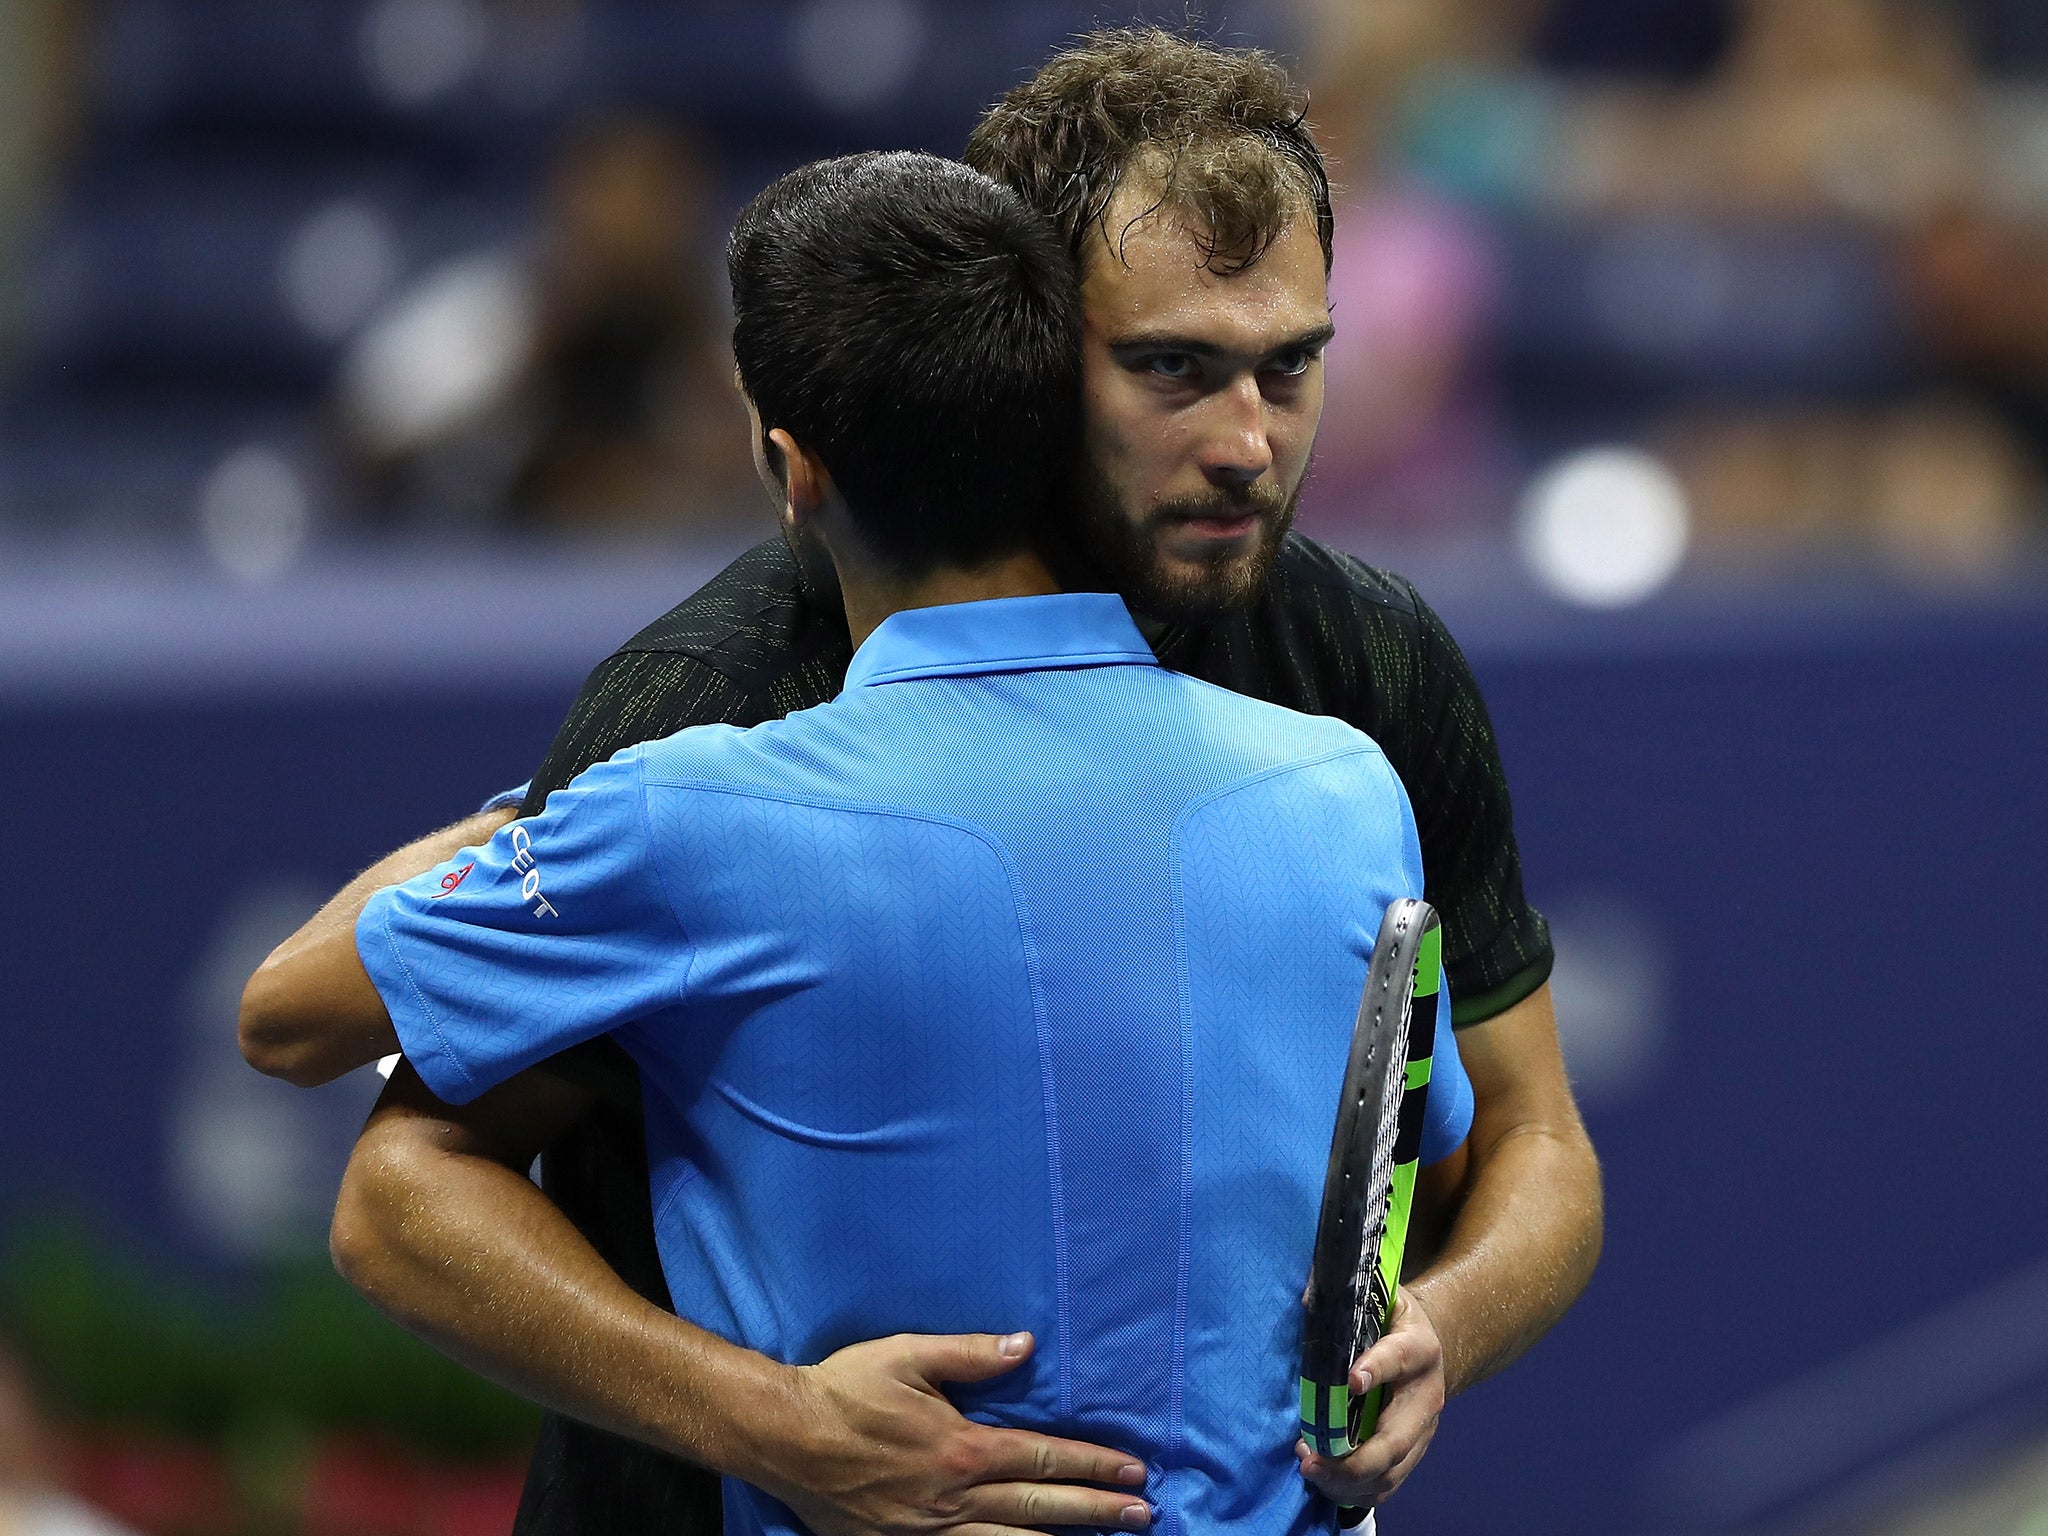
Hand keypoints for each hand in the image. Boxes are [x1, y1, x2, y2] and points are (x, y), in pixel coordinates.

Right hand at [760, 1331, 1150, 1535]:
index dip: (1092, 1466)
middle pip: (1042, 1509)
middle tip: (1145, 1514)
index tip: (1132, 1471)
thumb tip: (1026, 1345)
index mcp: (962, 1447)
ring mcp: (932, 1531)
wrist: (785, 1438)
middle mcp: (955, 1497)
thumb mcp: (909, 1355)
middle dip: (1098, 1511)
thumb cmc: (846, 1389)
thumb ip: (971, 1354)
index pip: (1043, 1459)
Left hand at [1295, 1289, 1445, 1510]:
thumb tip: (1304, 1299)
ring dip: (1348, 1481)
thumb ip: (1345, 1300)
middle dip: (1353, 1458)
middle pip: (1396, 1439)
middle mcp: (1426, 1397)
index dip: (1377, 1368)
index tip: (1350, 1380)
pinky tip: (1325, 1483)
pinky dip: (1356, 1493)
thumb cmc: (1392, 1320)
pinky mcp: (1412, 1454)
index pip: (1399, 1358)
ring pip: (1390, 1471)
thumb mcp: (1378, 1296)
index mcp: (1419, 1349)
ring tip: (1310, 1470)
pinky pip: (1387, 1485)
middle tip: (1310, 1456)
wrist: (1427, 1348)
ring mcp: (1422, 1432)